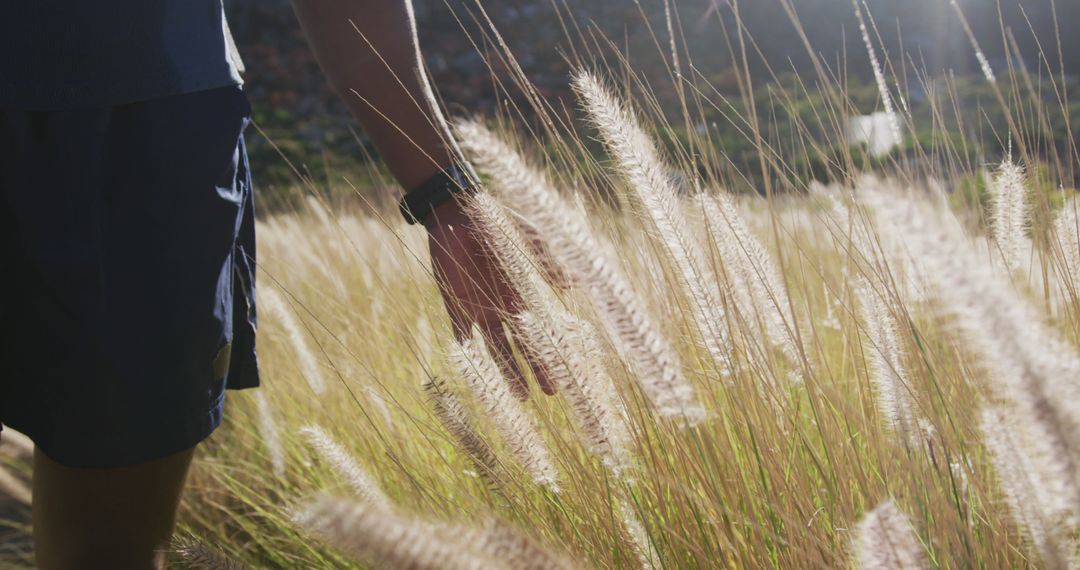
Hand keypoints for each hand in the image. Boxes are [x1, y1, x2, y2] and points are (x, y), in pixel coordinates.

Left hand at [424, 198, 555, 397]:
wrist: (459, 214)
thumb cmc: (498, 224)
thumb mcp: (529, 241)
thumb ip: (548, 263)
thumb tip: (577, 281)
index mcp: (524, 293)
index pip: (542, 329)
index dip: (552, 349)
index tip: (566, 370)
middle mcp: (504, 306)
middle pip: (523, 345)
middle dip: (536, 368)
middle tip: (549, 393)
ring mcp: (480, 308)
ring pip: (496, 349)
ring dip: (508, 371)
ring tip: (520, 396)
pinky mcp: (455, 305)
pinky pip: (462, 335)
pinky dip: (468, 353)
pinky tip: (477, 375)